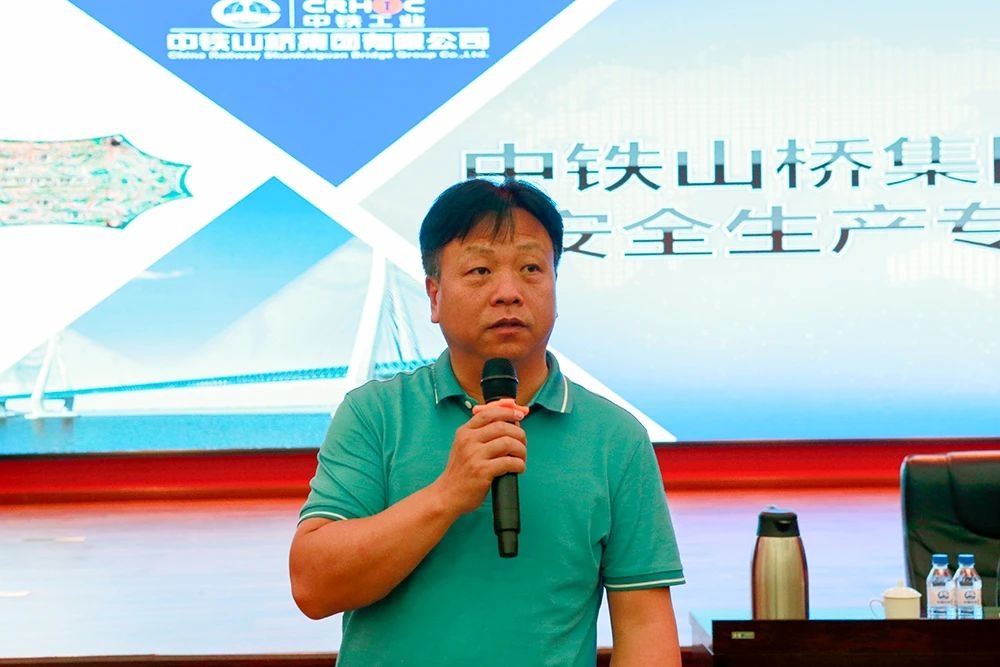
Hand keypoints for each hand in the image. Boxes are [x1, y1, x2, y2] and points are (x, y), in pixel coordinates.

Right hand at [434, 399, 528, 514]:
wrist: (447, 495)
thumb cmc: (460, 472)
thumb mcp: (464, 446)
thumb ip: (481, 434)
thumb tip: (511, 423)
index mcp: (465, 432)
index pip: (489, 413)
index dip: (508, 412)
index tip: (519, 415)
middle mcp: (468, 441)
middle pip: (502, 426)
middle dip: (519, 434)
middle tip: (523, 443)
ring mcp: (475, 455)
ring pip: (508, 443)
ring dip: (521, 450)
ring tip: (521, 457)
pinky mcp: (482, 471)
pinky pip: (509, 462)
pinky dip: (519, 464)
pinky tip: (519, 468)